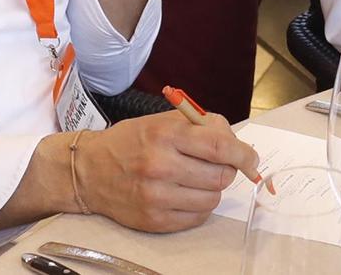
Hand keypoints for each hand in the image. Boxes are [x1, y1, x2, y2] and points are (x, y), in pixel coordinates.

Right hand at [74, 115, 257, 232]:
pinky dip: (198, 206)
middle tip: (215, 165)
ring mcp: (157, 197)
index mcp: (165, 135)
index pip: (219, 146)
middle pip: (220, 176)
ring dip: (212, 189)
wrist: (89, 171)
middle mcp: (161, 166)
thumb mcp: (162, 121)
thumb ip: (201, 125)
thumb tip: (235, 140)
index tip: (251, 159)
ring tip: (195, 179)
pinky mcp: (154, 220)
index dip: (243, 154)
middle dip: (226, 170)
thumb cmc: (130, 142)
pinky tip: (185, 194)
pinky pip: (197, 217)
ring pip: (212, 198)